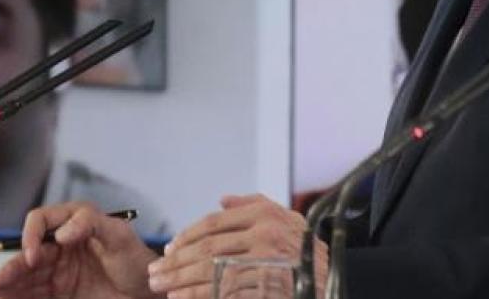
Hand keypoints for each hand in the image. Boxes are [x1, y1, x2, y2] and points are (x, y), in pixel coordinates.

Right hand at [0, 202, 159, 298]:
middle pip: (29, 252)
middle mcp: (62, 244)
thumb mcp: (119, 236)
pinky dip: (18, 295)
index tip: (34, 254)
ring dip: (9, 283)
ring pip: (27, 275)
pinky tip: (5, 298)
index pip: (42, 221)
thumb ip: (91, 224)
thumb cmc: (138, 260)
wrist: (149, 293)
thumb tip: (62, 231)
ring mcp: (59, 269)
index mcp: (74, 223)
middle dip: (12, 266)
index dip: (32, 235)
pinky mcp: (60, 291)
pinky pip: (34, 293)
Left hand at [146, 194, 328, 298]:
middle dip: (176, 262)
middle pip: (207, 248)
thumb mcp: (286, 219)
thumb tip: (224, 200)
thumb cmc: (307, 250)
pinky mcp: (266, 284)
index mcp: (264, 215)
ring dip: (181, 280)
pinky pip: (225, 291)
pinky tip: (183, 298)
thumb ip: (254, 205)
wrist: (334, 278)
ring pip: (211, 270)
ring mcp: (266, 261)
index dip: (186, 237)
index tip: (168, 250)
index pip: (213, 224)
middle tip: (154, 273)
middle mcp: (264, 234)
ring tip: (161, 287)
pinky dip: (200, 295)